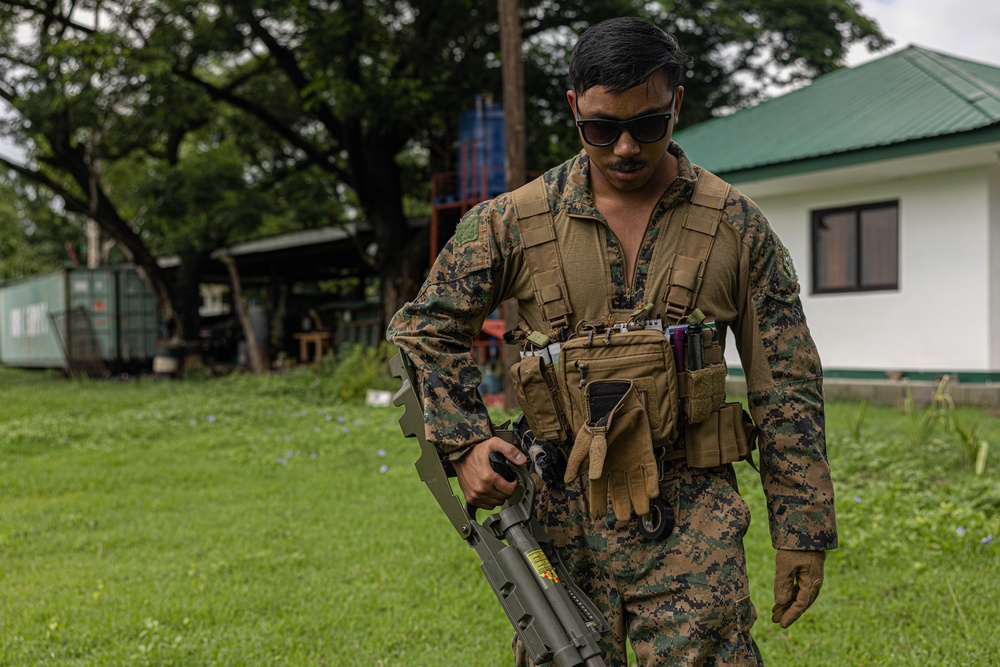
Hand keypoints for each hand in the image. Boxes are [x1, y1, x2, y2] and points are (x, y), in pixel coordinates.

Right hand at [452, 437, 525, 509]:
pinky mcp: (471, 499)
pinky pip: (487, 506)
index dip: (514, 484)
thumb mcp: (494, 444)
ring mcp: (475, 495)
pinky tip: (490, 491)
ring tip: (498, 486)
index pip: (509, 490)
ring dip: (500, 496)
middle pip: (504, 497)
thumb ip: (509, 450)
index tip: (512, 480)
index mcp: (488, 477)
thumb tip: (522, 460)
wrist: (460, 456)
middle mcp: (481, 489)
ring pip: (496, 503)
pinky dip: (491, 500)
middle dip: (507, 490)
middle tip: (505, 481)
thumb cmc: (476, 451)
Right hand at [564, 382, 657, 519]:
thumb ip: (578, 460)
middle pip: (619, 491)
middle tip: (625, 520)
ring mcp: (633, 461)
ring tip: (641, 512)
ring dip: (639, 499)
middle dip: (622, 505)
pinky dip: (652, 483)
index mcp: (601, 466)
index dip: (598, 502)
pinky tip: (653, 494)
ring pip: (636, 485)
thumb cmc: (599, 421)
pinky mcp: (646, 454)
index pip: (598, 489)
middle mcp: (617, 467)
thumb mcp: (585, 441)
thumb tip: (569, 481)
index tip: (599, 517)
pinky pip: (650, 471)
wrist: (619, 403)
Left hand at [772, 549, 825, 627]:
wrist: (805, 530)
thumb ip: (783, 585)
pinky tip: (781, 599)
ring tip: (775, 612)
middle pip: (801, 603)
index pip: (801, 604)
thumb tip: (781, 602)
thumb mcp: (785, 565)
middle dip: (788, 612)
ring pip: (800, 596)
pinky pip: (800, 588)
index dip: (791, 615)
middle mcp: (815, 583)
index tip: (781, 624)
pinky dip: (790, 595)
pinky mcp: (808, 572)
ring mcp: (812, 578)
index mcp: (812, 583)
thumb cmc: (794, 548)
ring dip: (788, 604)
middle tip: (775, 621)